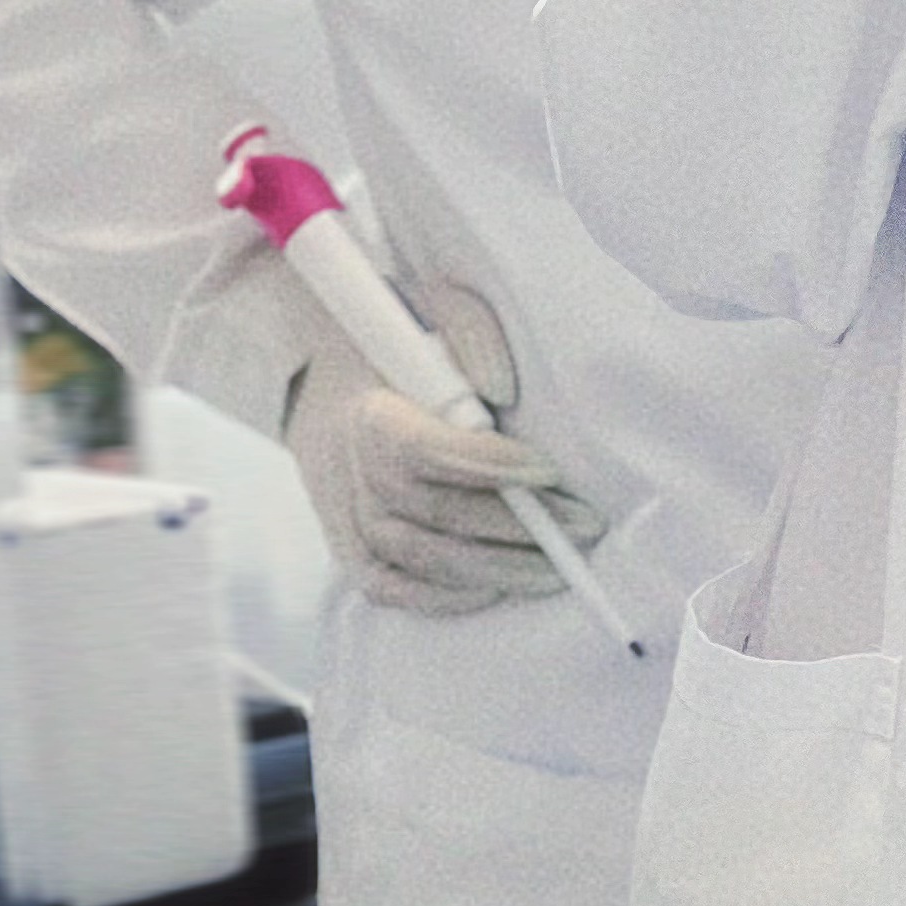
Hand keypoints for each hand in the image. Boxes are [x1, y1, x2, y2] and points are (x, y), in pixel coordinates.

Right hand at [280, 285, 605, 614]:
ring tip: (557, 567)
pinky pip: (389, 588)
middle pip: (434, 515)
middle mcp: (350, 469)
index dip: (487, 466)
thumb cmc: (397, 342)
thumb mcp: (432, 306)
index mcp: (369, 411)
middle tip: (584, 527)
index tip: (549, 469)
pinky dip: (442, 599)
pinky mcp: (346, 547)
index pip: (424, 451)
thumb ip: (471, 332)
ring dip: (495, 569)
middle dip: (517, 528)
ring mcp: (344, 515)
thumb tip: (500, 388)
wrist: (321, 377)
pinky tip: (495, 590)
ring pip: (419, 559)